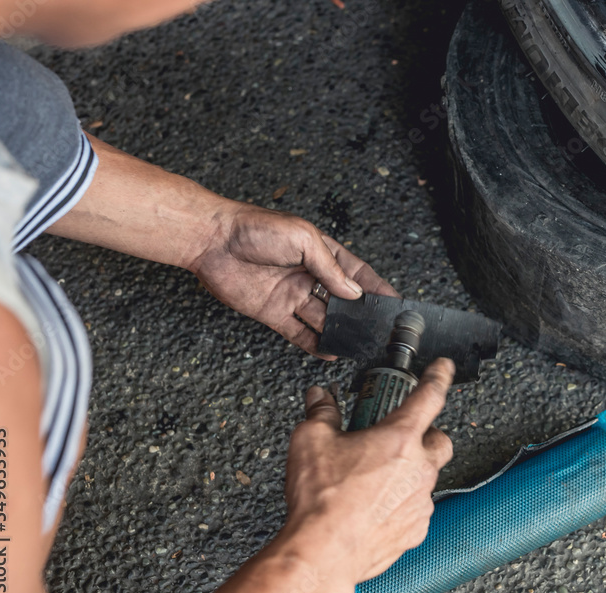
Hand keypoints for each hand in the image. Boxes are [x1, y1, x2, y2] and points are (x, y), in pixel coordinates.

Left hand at [188, 203, 397, 356]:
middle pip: (341, 300)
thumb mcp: (302, 239)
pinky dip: (315, 344)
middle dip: (360, 315)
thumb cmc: (255, 228)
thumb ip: (329, 268)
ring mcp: (292, 295)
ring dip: (340, 332)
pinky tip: (330, 352)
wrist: (212, 240)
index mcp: (320, 252)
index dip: (375, 287)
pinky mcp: (273, 313)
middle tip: (378, 330)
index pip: (356, 273)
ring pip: (323, 319)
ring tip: (358, 346)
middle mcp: (308, 275)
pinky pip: (299, 333)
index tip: (393, 302)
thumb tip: (353, 292)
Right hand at [282, 359, 454, 584]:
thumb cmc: (321, 501)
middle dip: (425, 435)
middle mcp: (419, 469)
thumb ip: (322, 413)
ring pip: (427, 477)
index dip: (439, 376)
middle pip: (440, 441)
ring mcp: (421, 502)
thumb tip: (321, 399)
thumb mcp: (311, 441)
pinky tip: (375, 506)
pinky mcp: (416, 530)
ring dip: (409, 472)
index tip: (443, 368)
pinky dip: (402, 503)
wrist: (322, 554)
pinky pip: (417, 508)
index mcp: (400, 439)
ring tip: (376, 478)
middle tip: (397, 438)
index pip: (430, 396)